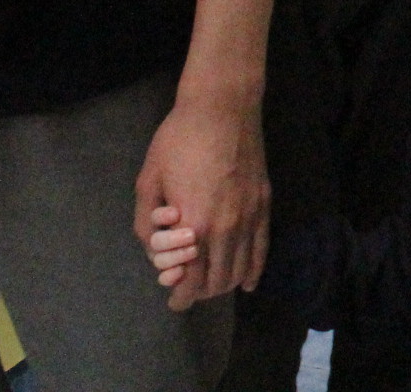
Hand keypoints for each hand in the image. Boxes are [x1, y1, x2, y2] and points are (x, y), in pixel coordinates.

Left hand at [133, 94, 268, 310]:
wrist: (222, 108)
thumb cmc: (178, 140)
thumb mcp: (148, 181)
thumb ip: (146, 224)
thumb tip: (155, 250)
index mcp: (193, 227)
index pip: (190, 280)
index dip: (181, 298)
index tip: (174, 301)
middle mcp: (225, 230)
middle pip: (216, 280)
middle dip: (201, 293)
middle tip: (188, 291)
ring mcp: (249, 218)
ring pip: (240, 269)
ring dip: (224, 284)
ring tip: (211, 283)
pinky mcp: (264, 205)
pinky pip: (262, 249)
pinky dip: (254, 270)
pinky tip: (247, 282)